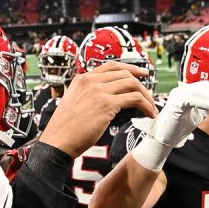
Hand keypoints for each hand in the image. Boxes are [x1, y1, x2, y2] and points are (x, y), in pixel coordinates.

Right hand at [39, 62, 157, 158]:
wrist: (57, 141)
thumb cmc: (65, 129)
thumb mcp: (74, 103)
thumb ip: (89, 96)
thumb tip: (109, 100)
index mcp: (82, 79)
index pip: (111, 66)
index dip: (130, 68)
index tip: (141, 73)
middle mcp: (91, 81)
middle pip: (125, 74)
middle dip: (142, 84)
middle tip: (150, 96)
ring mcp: (99, 91)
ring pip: (132, 84)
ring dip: (146, 96)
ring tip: (151, 109)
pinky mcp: (106, 104)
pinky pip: (134, 99)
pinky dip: (146, 106)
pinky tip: (148, 114)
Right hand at [129, 80, 208, 171]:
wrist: (165, 139)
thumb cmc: (178, 128)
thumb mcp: (198, 113)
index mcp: (184, 92)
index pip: (204, 86)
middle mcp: (180, 91)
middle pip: (203, 86)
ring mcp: (177, 96)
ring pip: (199, 92)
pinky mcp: (175, 103)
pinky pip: (193, 99)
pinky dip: (206, 103)